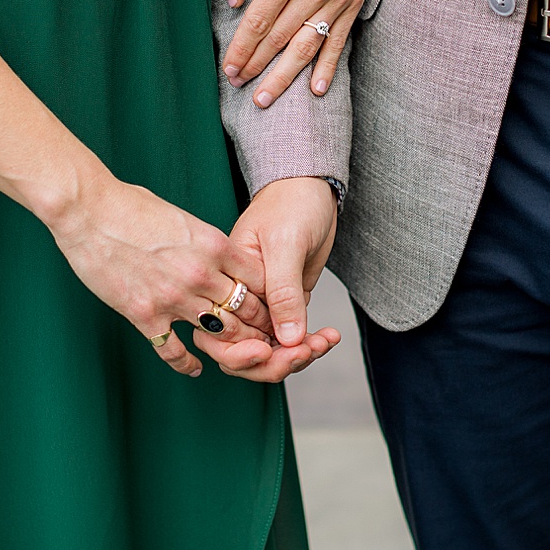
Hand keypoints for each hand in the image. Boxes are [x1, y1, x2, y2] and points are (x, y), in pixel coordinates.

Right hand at [48, 174, 275, 377]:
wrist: (88, 210)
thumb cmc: (131, 206)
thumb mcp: (184, 218)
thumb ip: (207, 243)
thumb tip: (220, 258)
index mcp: (214, 244)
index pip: (261, 279)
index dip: (272, 296)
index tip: (273, 306)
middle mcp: (200, 274)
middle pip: (247, 310)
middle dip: (260, 325)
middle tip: (266, 336)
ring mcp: (173, 297)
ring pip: (220, 333)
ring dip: (232, 345)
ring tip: (239, 352)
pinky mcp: (144, 315)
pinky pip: (174, 351)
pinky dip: (188, 363)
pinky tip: (195, 368)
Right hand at [197, 177, 341, 381]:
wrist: (313, 188)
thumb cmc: (291, 203)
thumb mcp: (286, 244)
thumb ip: (283, 291)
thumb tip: (286, 339)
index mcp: (227, 280)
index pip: (220, 334)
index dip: (244, 353)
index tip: (275, 352)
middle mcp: (241, 296)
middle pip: (240, 351)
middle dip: (272, 362)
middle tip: (306, 352)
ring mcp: (264, 302)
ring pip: (268, 349)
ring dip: (295, 356)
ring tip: (323, 343)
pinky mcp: (287, 302)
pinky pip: (291, 337)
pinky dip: (309, 344)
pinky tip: (328, 338)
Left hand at [218, 0, 380, 107]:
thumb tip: (235, 0)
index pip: (260, 20)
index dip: (242, 47)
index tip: (229, 68)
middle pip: (281, 38)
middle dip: (257, 66)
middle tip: (240, 86)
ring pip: (308, 45)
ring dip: (286, 75)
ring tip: (266, 97)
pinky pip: (339, 40)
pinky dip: (327, 66)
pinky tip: (315, 88)